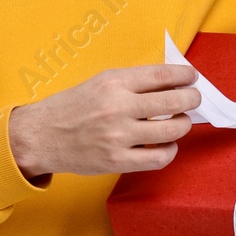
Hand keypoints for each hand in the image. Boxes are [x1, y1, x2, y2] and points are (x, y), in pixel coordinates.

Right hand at [9, 64, 200, 177]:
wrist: (41, 136)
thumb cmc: (71, 107)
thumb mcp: (99, 82)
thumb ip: (131, 82)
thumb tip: (170, 82)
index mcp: (113, 82)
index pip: (162, 75)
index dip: (185, 75)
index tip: (192, 77)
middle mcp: (117, 107)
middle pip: (173, 101)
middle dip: (192, 99)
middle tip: (194, 99)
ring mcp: (118, 136)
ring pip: (171, 130)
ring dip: (184, 124)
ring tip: (181, 122)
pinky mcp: (117, 160)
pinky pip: (159, 158)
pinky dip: (170, 151)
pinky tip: (167, 145)